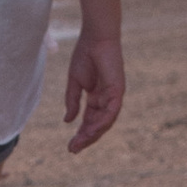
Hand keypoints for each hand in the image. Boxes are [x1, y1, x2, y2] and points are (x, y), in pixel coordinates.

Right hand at [64, 31, 124, 152]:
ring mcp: (114, 96)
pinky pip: (111, 112)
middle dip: (85, 138)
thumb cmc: (85, 54)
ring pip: (105, 122)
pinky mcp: (118, 91)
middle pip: (97, 124)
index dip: (80, 133)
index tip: (70, 145)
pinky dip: (101, 122)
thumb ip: (72, 101)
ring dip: (92, 134)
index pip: (90, 120)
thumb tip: (68, 121)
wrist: (95, 37)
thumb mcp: (74, 83)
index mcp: (97, 97)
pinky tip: (90, 131)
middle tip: (73, 149)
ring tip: (79, 143)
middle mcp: (107, 99)